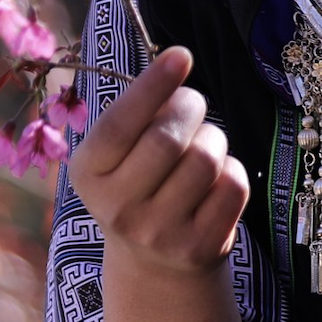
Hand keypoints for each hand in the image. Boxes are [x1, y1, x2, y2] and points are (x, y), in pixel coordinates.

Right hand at [69, 46, 249, 277]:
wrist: (154, 266)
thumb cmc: (139, 184)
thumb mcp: (117, 156)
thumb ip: (137, 115)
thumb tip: (175, 65)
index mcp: (88, 175)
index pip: (119, 125)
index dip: (151, 87)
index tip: (180, 55)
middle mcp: (118, 209)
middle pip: (168, 138)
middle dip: (190, 107)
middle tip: (192, 105)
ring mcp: (159, 234)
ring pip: (206, 159)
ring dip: (213, 140)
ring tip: (202, 147)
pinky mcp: (199, 249)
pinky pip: (232, 186)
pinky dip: (232, 170)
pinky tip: (216, 181)